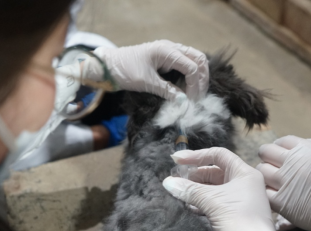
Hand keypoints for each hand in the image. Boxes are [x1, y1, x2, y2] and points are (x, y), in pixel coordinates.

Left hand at [93, 40, 208, 100]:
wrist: (108, 66)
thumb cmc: (124, 71)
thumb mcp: (146, 83)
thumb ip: (167, 91)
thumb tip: (184, 102)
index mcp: (167, 51)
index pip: (192, 67)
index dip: (195, 85)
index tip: (192, 100)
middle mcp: (171, 48)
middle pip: (199, 59)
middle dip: (202, 78)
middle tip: (199, 97)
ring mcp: (170, 51)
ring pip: (194, 60)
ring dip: (198, 76)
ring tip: (195, 93)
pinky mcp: (167, 58)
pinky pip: (186, 64)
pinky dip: (190, 75)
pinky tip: (188, 88)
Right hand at [162, 148, 281, 230]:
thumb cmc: (237, 220)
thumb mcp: (211, 201)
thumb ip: (189, 189)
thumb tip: (167, 182)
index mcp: (245, 173)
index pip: (218, 155)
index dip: (196, 156)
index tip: (176, 160)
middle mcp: (245, 183)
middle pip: (216, 171)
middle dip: (194, 175)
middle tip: (177, 180)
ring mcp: (242, 199)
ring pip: (215, 188)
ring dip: (197, 189)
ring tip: (180, 193)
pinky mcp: (236, 214)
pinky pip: (216, 202)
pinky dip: (202, 202)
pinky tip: (189, 207)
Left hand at [257, 136, 310, 230]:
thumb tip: (306, 142)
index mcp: (310, 148)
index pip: (283, 141)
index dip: (281, 148)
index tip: (283, 156)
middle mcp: (294, 162)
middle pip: (266, 152)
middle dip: (268, 158)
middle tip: (274, 168)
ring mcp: (286, 183)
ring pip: (261, 172)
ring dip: (265, 176)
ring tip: (273, 183)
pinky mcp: (283, 204)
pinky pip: (264, 194)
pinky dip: (266, 194)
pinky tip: (275, 198)